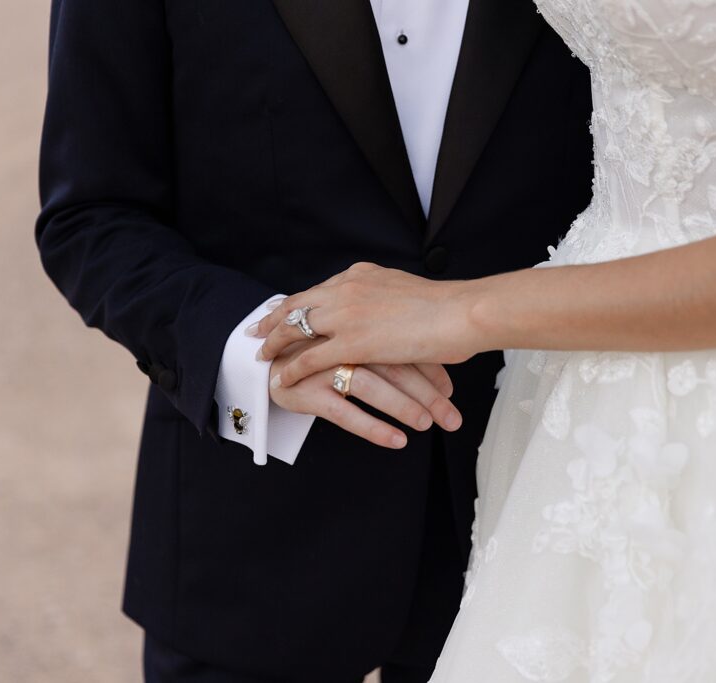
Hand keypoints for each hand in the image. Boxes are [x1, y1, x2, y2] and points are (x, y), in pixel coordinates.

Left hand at [253, 263, 480, 387]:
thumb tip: (383, 305)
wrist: (461, 313)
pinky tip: (281, 379)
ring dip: (274, 343)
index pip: (318, 290)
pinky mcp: (352, 342)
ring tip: (260, 356)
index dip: (298, 303)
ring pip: (296, 328)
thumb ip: (386, 296)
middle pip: (297, 304)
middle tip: (255, 331)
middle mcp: (347, 289)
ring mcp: (347, 315)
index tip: (283, 311)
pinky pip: (310, 358)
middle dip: (272, 318)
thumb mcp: (407, 290)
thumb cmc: (447, 307)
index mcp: (361, 274)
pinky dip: (292, 369)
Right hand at [269, 348, 462, 448]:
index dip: (431, 370)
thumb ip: (395, 352)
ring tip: (426, 425)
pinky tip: (396, 441)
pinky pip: (344, 412)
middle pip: (393, 365)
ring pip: (370, 386)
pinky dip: (373, 427)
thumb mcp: (357, 342)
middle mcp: (343, 341)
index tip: (452, 392)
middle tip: (451, 419)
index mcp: (360, 323)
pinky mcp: (306, 390)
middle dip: (427, 395)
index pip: (403, 345)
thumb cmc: (320, 351)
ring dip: (402, 406)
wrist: (265, 357)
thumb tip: (443, 381)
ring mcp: (323, 365)